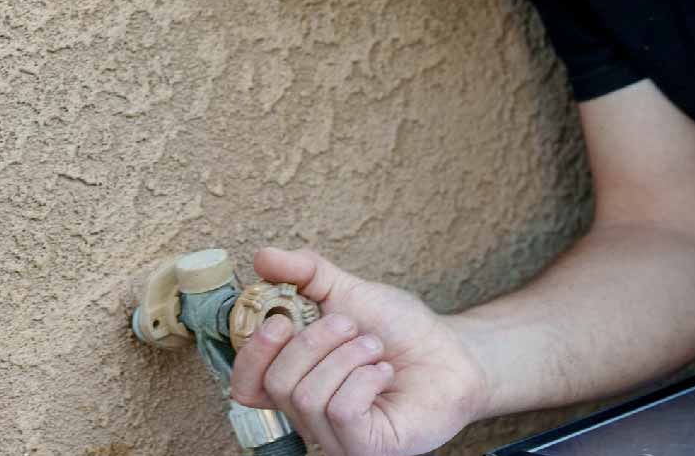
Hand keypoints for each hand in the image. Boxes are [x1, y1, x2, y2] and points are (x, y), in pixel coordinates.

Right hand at [229, 248, 485, 455]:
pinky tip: (385, 372)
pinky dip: (366, 378)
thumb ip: (302, 272)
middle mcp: (308, 415)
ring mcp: (335, 437)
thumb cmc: (397, 328)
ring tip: (375, 349)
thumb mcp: (347, 290)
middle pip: (277, 383)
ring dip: (348, 356)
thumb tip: (261, 257)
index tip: (280, 319)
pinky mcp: (364, 447)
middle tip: (352, 327)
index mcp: (294, 381)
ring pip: (308, 397)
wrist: (449, 350)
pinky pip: (341, 411)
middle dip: (316, 342)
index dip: (254, 352)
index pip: (245, 384)